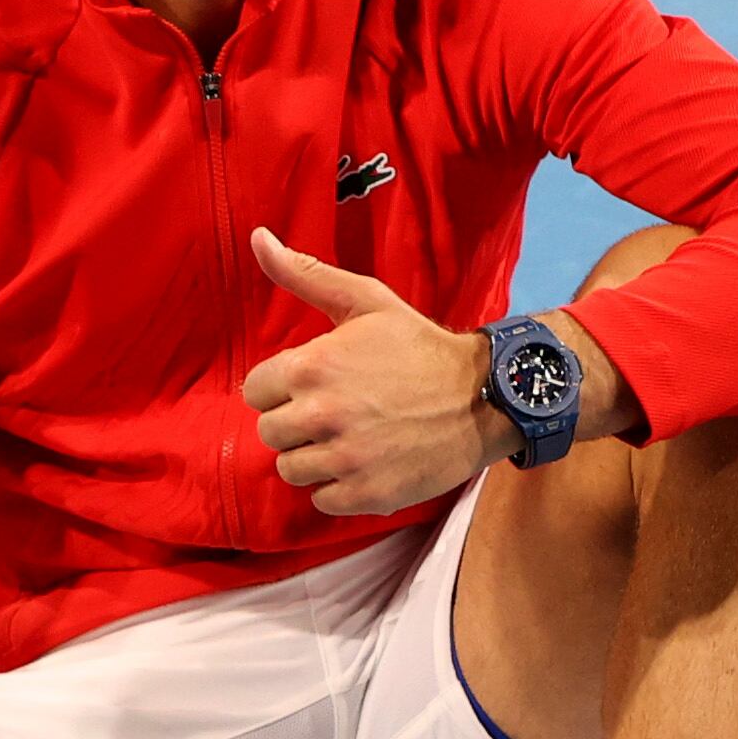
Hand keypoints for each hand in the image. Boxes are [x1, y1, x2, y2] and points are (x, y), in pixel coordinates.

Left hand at [240, 229, 499, 515]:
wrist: (483, 397)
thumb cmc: (419, 347)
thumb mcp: (366, 301)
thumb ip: (305, 275)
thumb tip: (258, 238)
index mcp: (314, 366)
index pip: (254, 392)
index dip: (281, 388)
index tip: (313, 385)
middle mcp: (323, 414)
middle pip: (269, 433)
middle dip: (295, 423)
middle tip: (334, 412)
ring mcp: (345, 458)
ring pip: (291, 469)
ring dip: (313, 457)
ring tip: (349, 438)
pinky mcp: (366, 493)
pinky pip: (321, 500)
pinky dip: (338, 487)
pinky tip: (364, 463)